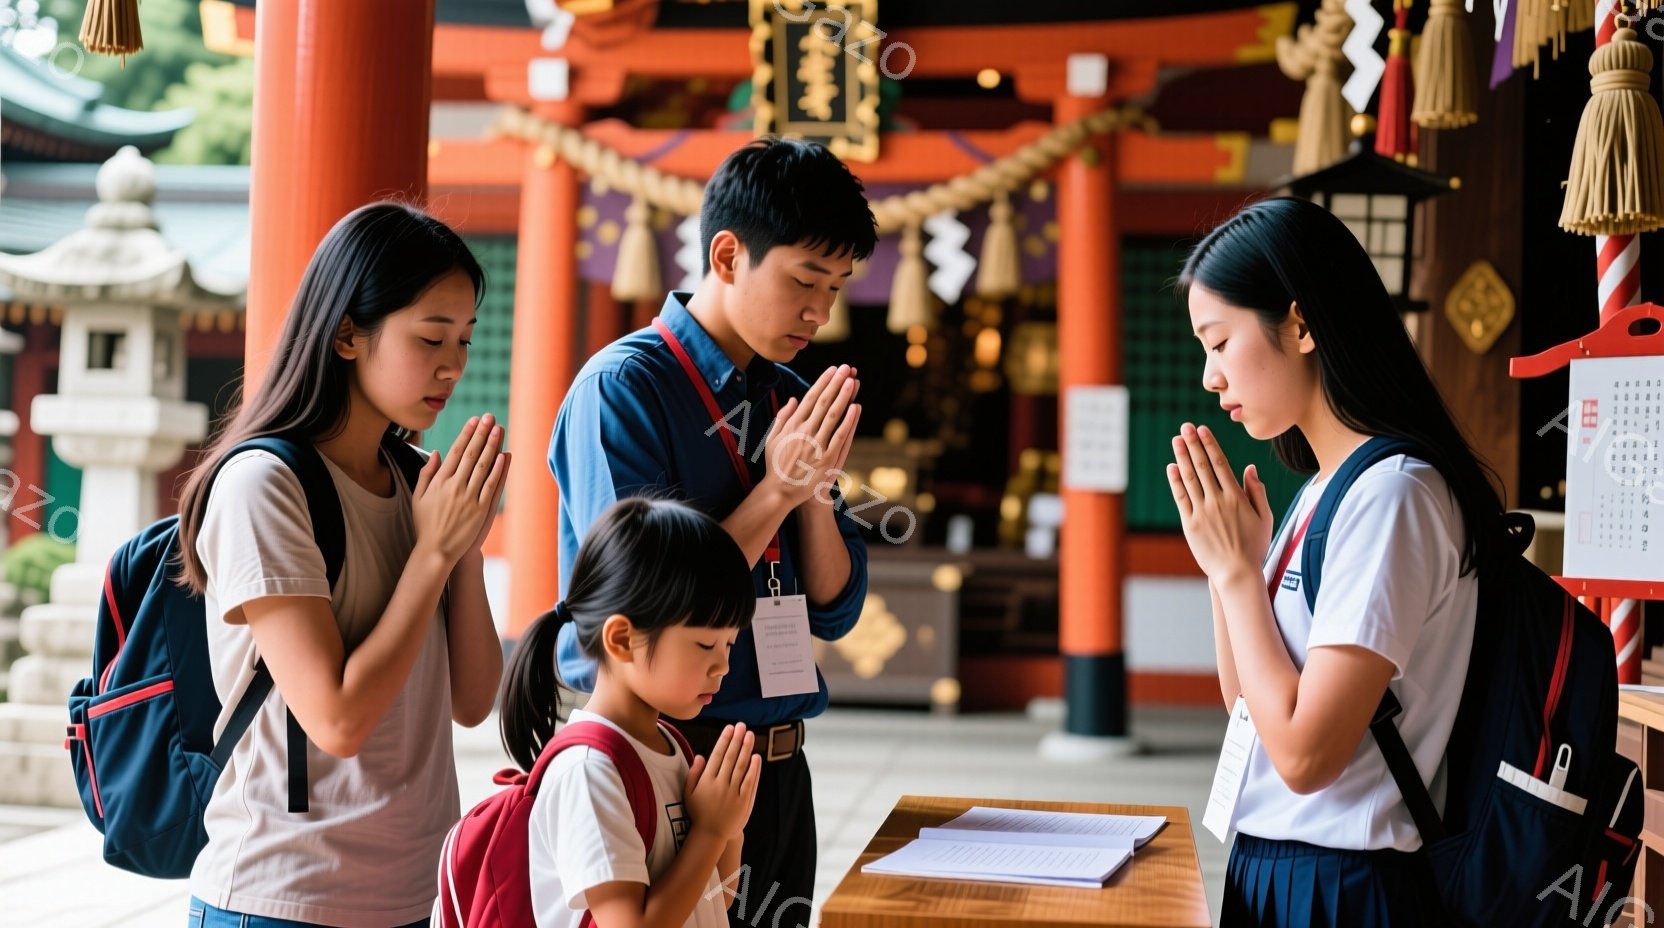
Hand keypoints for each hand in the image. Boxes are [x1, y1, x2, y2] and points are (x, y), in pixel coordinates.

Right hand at [413, 414, 507, 568]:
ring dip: (492, 445)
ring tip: (498, 429)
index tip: (473, 420)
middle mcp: (454, 486)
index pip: (456, 452)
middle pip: (471, 454)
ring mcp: (468, 498)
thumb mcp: (418, 497)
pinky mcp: (480, 510)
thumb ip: (426, 473)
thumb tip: (437, 453)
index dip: (466, 434)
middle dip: (481, 433)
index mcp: (439, 482)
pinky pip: (491, 485)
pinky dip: (498, 470)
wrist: (436, 551)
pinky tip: (504, 455)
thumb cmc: (426, 524)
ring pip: (483, 466)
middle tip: (489, 417)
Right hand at [684, 723, 760, 842]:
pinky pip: (749, 782)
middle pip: (730, 757)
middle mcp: (720, 785)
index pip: (717, 755)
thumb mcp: (689, 793)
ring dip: (746, 749)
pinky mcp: (743, 802)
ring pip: (741, 767)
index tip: (729, 728)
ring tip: (749, 735)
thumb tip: (700, 755)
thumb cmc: (699, 812)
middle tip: (741, 725)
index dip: (724, 740)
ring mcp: (732, 793)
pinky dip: (753, 769)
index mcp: (706, 781)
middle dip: (736, 739)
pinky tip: (756, 757)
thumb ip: (693, 774)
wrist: (710, 835)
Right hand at [763, 365, 860, 506]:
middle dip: (836, 383)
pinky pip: (841, 436)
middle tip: (846, 368)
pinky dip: (849, 421)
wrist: (781, 491)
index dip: (823, 382)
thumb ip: (783, 418)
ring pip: (834, 416)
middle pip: (824, 402)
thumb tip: (794, 399)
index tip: (833, 370)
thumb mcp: (772, 438)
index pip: (810, 398)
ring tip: (853, 381)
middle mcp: (805, 432)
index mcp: (792, 425)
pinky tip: (856, 407)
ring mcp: (817, 445)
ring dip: (844, 397)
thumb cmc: (776, 464)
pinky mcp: (828, 459)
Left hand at [1167, 423, 1271, 580]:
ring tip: (1176, 440)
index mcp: (1237, 497)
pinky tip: (1171, 467)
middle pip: (1203, 467)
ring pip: (1190, 479)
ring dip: (1182, 457)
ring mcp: (1203, 512)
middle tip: (1185, 427)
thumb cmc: (1254, 546)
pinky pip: (1181, 498)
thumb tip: (1250, 468)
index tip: (1202, 430)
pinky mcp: (1190, 524)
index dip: (1210, 445)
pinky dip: (1175, 482)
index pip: (1221, 464)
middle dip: (1193, 445)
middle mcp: (1218, 501)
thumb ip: (1257, 491)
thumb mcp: (1264, 517)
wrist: (1237, 573)